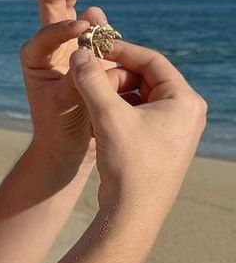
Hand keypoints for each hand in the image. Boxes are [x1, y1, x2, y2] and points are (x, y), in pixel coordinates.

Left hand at [20, 0, 128, 155]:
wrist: (66, 145)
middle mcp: (45, 46)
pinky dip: (88, 10)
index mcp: (34, 56)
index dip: (65, 28)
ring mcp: (62, 46)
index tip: (85, 28)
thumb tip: (89, 41)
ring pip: (63, 8)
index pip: (47, 32)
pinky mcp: (80, 52)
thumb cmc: (61, 126)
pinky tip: (93, 4)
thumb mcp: (68, 103)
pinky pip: (82, 23)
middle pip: (49, 5)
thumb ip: (79, 74)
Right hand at [69, 40, 206, 219]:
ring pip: (135, 94)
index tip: (92, 48)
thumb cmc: (128, 164)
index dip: (120, 50)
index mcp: (184, 101)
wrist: (132, 214)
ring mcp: (172, 129)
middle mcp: (184, 112)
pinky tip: (94, 120)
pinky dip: (113, 110)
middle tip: (85, 79)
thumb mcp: (106, 114)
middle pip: (142, 76)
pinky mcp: (158, 142)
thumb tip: (79, 52)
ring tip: (87, 102)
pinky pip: (134, 113)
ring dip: (109, 93)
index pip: (151, 59)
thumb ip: (91, 78)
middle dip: (111, 76)